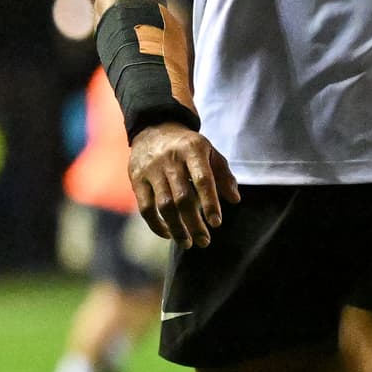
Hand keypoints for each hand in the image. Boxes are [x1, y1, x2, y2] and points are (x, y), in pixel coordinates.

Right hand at [127, 124, 239, 246]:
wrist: (154, 128)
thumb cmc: (188, 147)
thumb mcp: (210, 152)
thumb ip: (223, 175)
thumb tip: (234, 200)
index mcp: (192, 149)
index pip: (202, 179)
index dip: (210, 203)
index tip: (216, 223)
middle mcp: (170, 159)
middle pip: (182, 198)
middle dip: (194, 223)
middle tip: (204, 242)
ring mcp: (151, 169)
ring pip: (164, 206)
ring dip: (177, 229)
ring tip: (188, 243)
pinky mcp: (137, 179)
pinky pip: (145, 208)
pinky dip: (156, 225)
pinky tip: (168, 234)